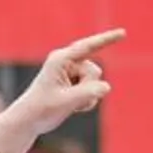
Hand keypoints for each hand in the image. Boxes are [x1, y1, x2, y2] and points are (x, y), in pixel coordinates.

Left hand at [2, 29, 123, 137]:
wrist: (30, 120)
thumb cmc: (42, 108)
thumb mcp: (65, 102)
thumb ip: (87, 93)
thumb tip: (107, 87)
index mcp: (60, 59)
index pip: (88, 47)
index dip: (107, 39)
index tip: (123, 33)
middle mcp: (67, 62)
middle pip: (95, 71)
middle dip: (88, 88)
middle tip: (67, 99)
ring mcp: (72, 72)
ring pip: (97, 82)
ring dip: (88, 97)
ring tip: (68, 103)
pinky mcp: (76, 83)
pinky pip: (95, 90)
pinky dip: (88, 101)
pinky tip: (73, 106)